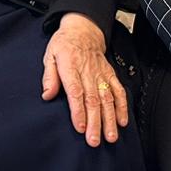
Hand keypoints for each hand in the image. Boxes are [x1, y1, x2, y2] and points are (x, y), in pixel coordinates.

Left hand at [41, 13, 127, 146]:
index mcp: (71, 66)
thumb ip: (49, 76)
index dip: (78, 110)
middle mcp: (88, 71)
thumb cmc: (64, 45)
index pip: (75, 91)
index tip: (80, 127)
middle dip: (94, 122)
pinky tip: (122, 121)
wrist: (84, 30)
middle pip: (92, 99)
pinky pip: (118, 91)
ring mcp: (101, 74)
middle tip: (94, 140)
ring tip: (110, 136)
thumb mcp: (50, 55)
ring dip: (109, 119)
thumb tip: (47, 94)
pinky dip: (122, 106)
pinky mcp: (110, 75)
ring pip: (107, 98)